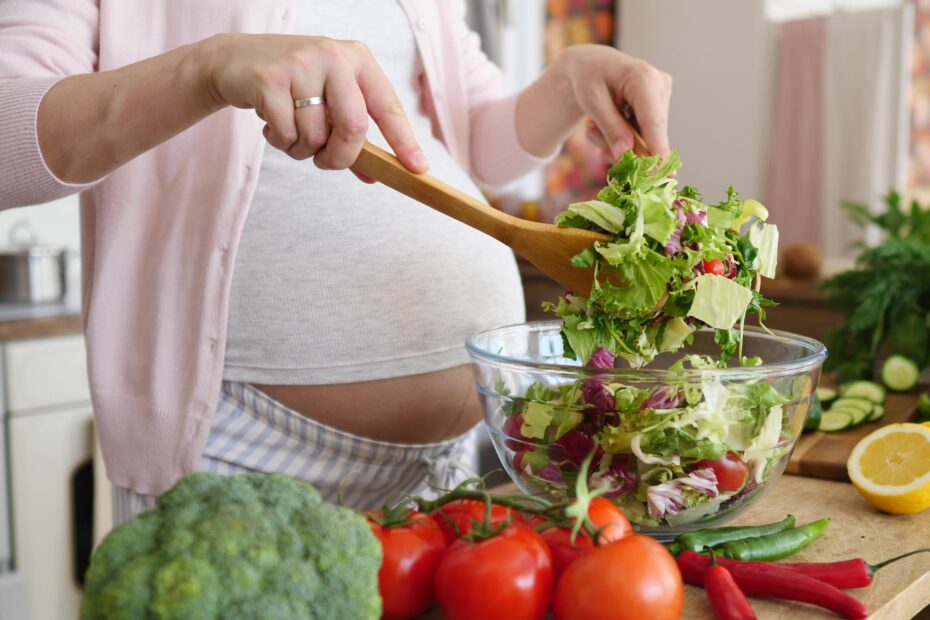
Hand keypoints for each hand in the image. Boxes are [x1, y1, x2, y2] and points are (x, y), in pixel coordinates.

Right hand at [200, 33, 427, 175]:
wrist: (234, 60)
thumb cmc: (293, 86)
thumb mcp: (329, 101)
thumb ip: (351, 136)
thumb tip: (375, 175)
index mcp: (358, 59)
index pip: (388, 106)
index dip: (404, 141)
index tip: (417, 169)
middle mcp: (333, 56)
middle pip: (354, 127)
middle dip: (341, 157)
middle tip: (326, 162)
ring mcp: (301, 64)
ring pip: (315, 136)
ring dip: (303, 150)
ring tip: (290, 131)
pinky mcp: (270, 79)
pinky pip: (286, 134)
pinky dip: (280, 142)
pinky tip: (271, 125)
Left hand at [558, 44, 671, 158]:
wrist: (590, 64)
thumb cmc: (587, 78)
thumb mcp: (592, 101)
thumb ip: (610, 128)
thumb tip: (626, 155)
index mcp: (643, 78)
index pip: (654, 122)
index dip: (657, 150)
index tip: (659, 174)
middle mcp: (660, 84)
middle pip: (652, 134)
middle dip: (626, 148)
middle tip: (600, 151)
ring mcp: (663, 94)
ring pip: (648, 137)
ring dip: (621, 142)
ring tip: (596, 128)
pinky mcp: (660, 104)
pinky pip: (646, 133)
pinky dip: (626, 137)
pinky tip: (609, 126)